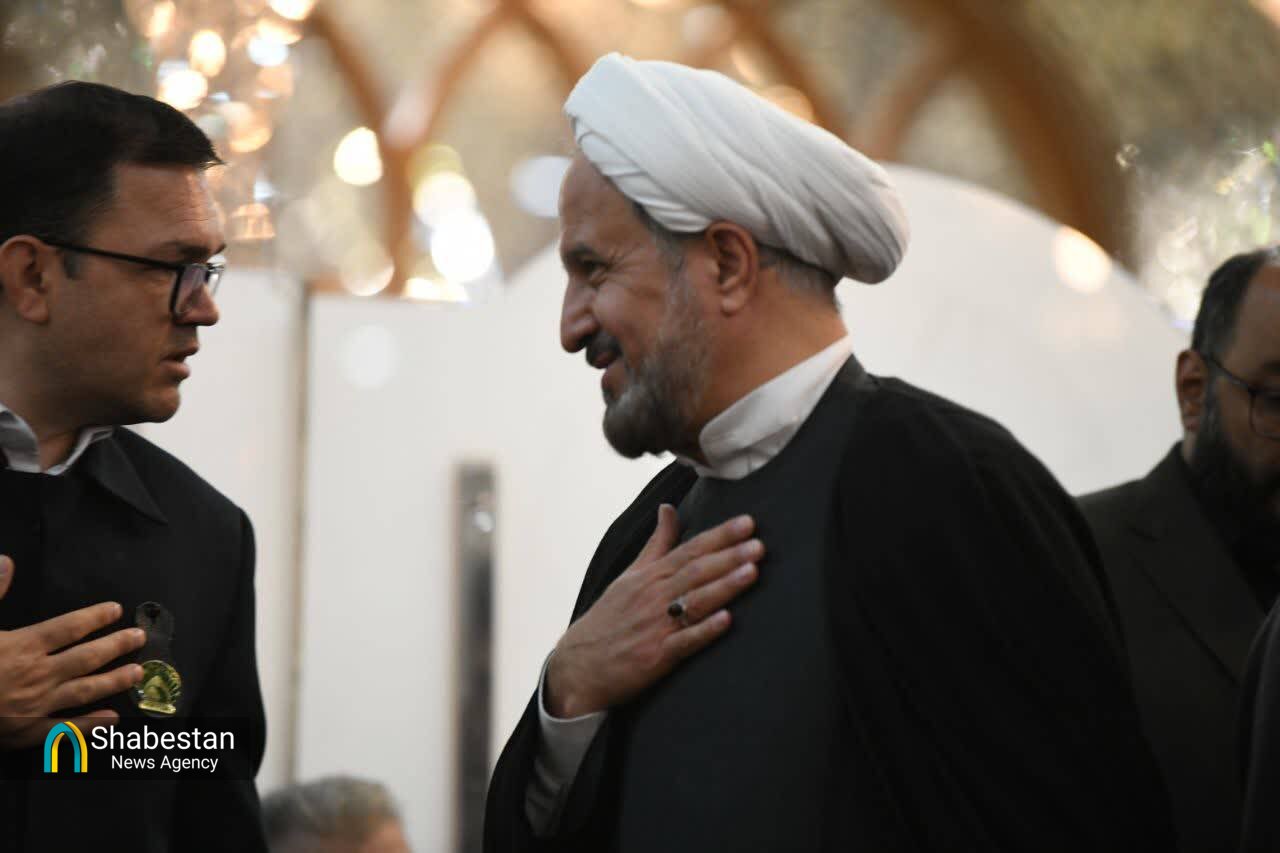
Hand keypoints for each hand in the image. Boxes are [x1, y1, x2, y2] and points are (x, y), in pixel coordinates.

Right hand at [0, 555, 146, 748]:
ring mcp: (34, 706)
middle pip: (87, 657)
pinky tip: (113, 719)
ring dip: (114, 681)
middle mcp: (35, 675)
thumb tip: (7, 562)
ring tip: (137, 672)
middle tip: (139, 638)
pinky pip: (66, 730)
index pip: (68, 627)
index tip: (116, 610)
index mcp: (21, 646)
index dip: (95, 617)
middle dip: (116, 645)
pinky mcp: (26, 733)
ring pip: (85, 690)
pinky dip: (91, 725)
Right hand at [546, 506, 763, 716]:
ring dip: (725, 586)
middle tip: (758, 544)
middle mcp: (654, 596)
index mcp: (650, 576)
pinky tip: (728, 620)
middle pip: (696, 571)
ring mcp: (655, 626)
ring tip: (753, 572)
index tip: (747, 522)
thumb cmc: (609, 618)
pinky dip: (705, 630)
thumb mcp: (629, 575)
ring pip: (695, 601)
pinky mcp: (656, 656)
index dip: (720, 536)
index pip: (690, 549)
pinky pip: (684, 641)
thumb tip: (668, 508)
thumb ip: (656, 543)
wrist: (579, 666)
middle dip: (729, 556)